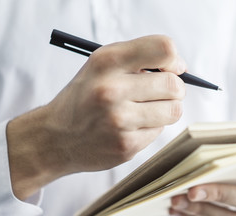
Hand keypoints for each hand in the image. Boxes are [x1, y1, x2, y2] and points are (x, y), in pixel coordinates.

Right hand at [7, 35, 186, 199]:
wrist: (56, 137)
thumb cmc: (84, 97)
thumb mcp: (100, 65)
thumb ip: (137, 58)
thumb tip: (179, 67)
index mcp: (106, 62)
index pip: (163, 49)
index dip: (174, 60)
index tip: (171, 68)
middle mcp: (111, 90)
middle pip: (174, 84)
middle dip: (173, 88)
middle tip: (160, 92)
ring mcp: (119, 120)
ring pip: (173, 110)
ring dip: (166, 109)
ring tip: (146, 109)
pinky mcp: (126, 145)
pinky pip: (159, 131)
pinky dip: (151, 127)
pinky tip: (131, 126)